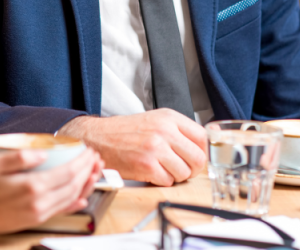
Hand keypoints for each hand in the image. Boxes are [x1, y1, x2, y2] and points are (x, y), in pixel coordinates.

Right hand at [0, 148, 102, 242]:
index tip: (89, 151)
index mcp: (32, 187)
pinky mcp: (34, 220)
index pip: (68, 173)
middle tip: (95, 158)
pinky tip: (82, 196)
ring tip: (93, 171)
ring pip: (71, 198)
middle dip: (88, 170)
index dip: (82, 161)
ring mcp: (38, 214)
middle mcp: (39, 203)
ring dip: (86, 184)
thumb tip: (42, 153)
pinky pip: (62, 211)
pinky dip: (76, 202)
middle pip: (74, 185)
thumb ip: (19, 157)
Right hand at [57, 109, 206, 185]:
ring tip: (162, 169)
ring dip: (175, 176)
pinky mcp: (147, 165)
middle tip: (182, 169)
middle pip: (197, 158)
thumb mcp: (154, 120)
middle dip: (192, 169)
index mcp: (168, 117)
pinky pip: (168, 181)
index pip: (202, 137)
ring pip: (184, 173)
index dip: (202, 152)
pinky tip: (151, 173)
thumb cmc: (124, 132)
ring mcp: (156, 148)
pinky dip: (161, 181)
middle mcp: (164, 131)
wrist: (97, 138)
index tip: (195, 157)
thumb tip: (199, 147)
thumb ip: (177, 131)